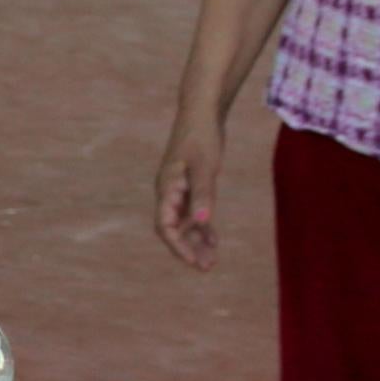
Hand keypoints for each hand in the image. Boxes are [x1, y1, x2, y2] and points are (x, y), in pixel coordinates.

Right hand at [151, 113, 223, 270]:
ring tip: (212, 260)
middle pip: (173, 229)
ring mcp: (178, 190)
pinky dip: (202, 227)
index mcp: (167, 188)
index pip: (165, 226)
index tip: (194, 261)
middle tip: (207, 267)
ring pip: (184, 223)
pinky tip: (214, 239)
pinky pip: (192, 212)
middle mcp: (169, 192)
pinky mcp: (189, 185)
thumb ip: (203, 194)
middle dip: (188, 249)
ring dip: (196, 241)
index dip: (178, 246)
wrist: (202, 113)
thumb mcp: (205, 167)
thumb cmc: (202, 137)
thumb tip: (202, 222)